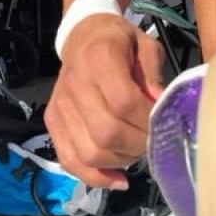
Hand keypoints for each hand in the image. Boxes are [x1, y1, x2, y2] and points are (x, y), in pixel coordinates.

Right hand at [44, 14, 164, 189]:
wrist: (83, 36)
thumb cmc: (119, 42)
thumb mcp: (145, 46)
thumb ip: (154, 74)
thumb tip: (161, 107)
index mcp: (100, 58)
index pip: (124, 102)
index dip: (147, 120)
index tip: (163, 122)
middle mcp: (75, 84)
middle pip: (106, 133)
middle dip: (137, 145)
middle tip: (153, 140)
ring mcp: (60, 106)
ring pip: (89, 152)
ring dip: (120, 161)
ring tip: (137, 151)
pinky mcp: (53, 122)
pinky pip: (70, 160)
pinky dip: (95, 177)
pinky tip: (118, 178)